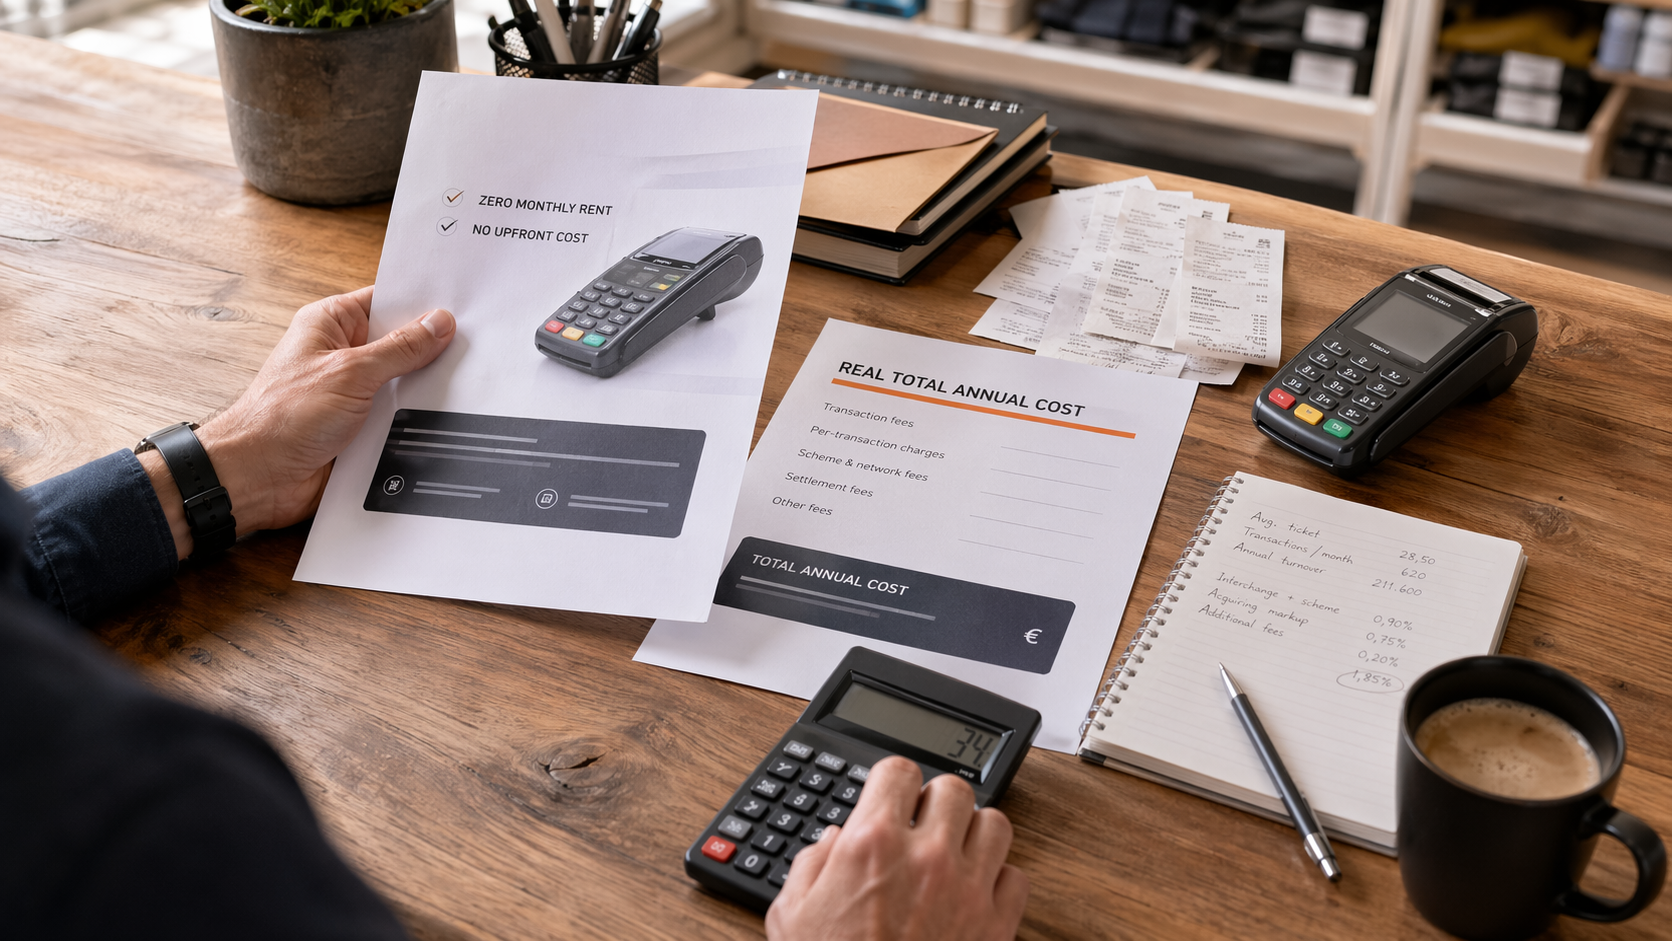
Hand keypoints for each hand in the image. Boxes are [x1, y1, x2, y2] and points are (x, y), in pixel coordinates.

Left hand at [138, 287, 454, 557]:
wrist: (259, 478)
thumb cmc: (281, 418)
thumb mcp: (351, 372)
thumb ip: (400, 348)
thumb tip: (437, 324)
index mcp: (330, 324)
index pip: (386, 300)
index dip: (421, 303)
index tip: (460, 306)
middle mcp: (341, 355)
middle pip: (400, 342)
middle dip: (430, 349)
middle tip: (472, 347)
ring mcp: (351, 392)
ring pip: (403, 382)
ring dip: (423, 388)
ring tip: (460, 383)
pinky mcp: (360, 426)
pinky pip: (399, 415)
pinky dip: (416, 419)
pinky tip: (440, 418)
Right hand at [766, 756, 1027, 940]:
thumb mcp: (790, 915)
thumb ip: (811, 865)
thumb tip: (833, 844)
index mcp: (873, 845)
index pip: (898, 770)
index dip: (892, 781)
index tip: (890, 795)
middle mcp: (927, 857)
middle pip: (954, 789)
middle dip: (936, 802)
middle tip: (922, 824)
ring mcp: (968, 889)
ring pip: (995, 824)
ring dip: (974, 833)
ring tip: (955, 851)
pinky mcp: (997, 925)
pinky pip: (1016, 878)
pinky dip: (999, 881)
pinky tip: (976, 893)